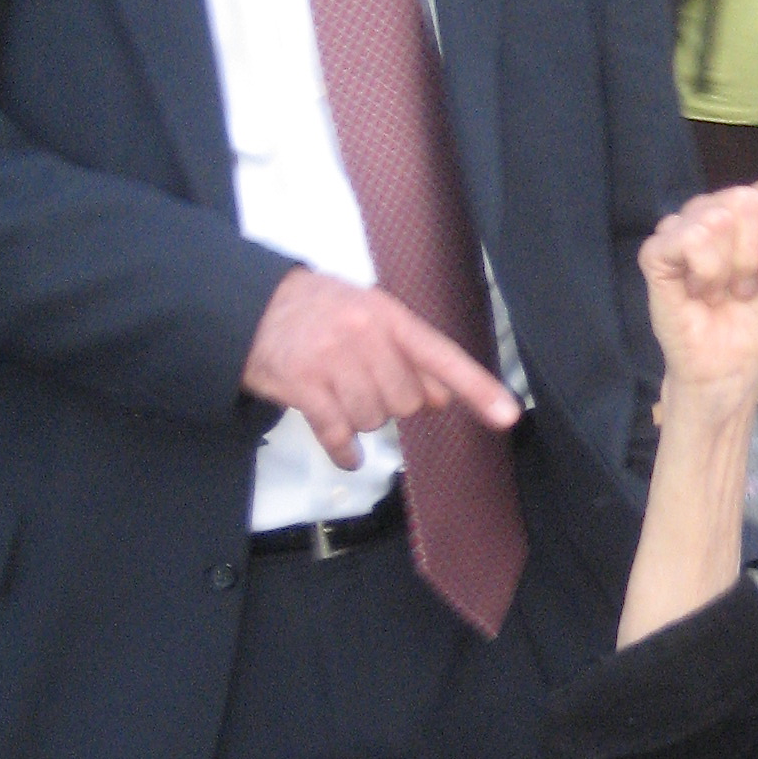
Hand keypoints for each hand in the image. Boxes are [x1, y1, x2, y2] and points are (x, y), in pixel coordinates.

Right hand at [242, 268, 519, 468]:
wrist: (250, 306)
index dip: (478, 389)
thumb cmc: (318, 312)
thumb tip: (442, 398)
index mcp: (389, 316)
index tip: (507, 416)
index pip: (443, 357)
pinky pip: (338, 434)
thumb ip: (408, 354)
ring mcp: (333, 360)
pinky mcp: (303, 386)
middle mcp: (365, 335)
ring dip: (361, 419)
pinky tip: (345, 452)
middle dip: (391, 403)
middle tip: (364, 381)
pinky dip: (344, 451)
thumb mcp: (369, 315)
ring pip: (374, 420)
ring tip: (339, 392)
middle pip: (408, 402)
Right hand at [639, 155, 757, 415]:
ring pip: (719, 216)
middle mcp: (712, 211)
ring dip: (730, 270)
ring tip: (720, 293)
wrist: (731, 367)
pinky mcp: (656, 253)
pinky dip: (704, 272)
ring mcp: (681, 229)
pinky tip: (697, 292)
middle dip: (755, 255)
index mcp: (745, 211)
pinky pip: (688, 237)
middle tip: (744, 288)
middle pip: (747, 198)